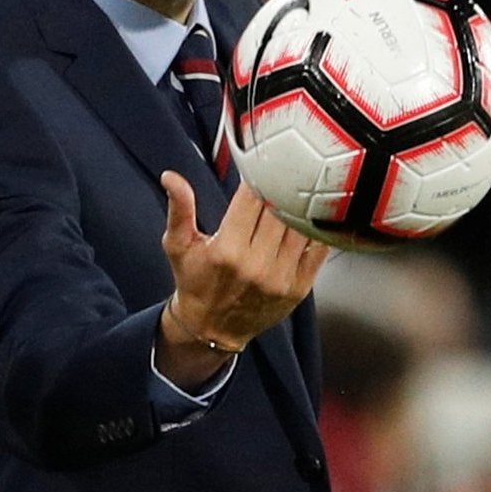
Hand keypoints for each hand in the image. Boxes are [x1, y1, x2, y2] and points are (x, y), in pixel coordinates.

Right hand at [161, 172, 330, 356]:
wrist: (213, 328)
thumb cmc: (195, 282)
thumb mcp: (178, 246)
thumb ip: (179, 209)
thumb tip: (171, 177)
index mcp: (227, 251)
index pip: (253, 199)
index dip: (259, 177)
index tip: (261, 163)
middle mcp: (257, 265)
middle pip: (280, 210)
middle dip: (281, 188)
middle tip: (283, 171)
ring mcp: (282, 278)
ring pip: (302, 226)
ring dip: (301, 206)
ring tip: (299, 190)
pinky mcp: (300, 288)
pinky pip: (318, 250)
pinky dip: (317, 230)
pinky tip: (312, 217)